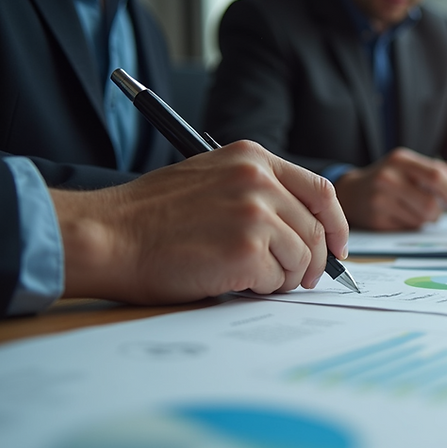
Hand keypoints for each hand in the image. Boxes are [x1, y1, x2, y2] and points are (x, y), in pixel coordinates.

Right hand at [52, 141, 348, 302]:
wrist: (107, 236)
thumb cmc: (150, 217)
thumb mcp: (209, 179)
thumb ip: (256, 192)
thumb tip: (302, 228)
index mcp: (251, 158)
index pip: (320, 190)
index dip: (337, 225)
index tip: (339, 248)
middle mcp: (258, 180)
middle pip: (316, 229)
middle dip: (313, 262)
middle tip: (299, 280)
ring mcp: (255, 214)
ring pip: (302, 258)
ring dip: (282, 277)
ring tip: (248, 278)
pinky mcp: (247, 250)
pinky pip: (277, 280)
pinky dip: (261, 289)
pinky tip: (231, 281)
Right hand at [335, 147, 446, 229]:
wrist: (351, 192)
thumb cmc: (387, 178)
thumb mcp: (409, 166)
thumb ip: (438, 169)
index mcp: (401, 159)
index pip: (435, 175)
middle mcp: (388, 177)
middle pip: (429, 204)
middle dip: (438, 212)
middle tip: (437, 213)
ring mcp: (380, 199)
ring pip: (420, 219)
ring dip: (424, 219)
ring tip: (412, 210)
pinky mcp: (376, 219)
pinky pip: (407, 229)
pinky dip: (410, 225)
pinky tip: (399, 215)